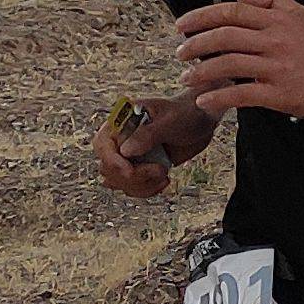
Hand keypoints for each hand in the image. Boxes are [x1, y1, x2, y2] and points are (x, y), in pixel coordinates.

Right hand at [94, 91, 216, 198]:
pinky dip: (147, 190)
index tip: (130, 171)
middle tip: (160, 170)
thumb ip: (148, 134)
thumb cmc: (185, 113)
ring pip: (118, 182)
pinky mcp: (140, 169)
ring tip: (164, 175)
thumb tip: (125, 151)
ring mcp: (129, 156)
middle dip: (133, 177)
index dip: (113, 162)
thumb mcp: (170, 120)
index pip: (102, 145)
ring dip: (141, 186)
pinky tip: (164, 181)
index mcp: (121, 120)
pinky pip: (132, 188)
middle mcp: (120, 139)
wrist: (201, 120)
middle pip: (108, 168)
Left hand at [179, 0, 303, 119]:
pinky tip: (205, 100)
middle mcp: (274, 41)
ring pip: (228, 65)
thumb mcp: (301, 12)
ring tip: (187, 77)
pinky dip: (218, 98)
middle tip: (180, 53)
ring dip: (201, 72)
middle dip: (195, 45)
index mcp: (276, 20)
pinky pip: (242, 94)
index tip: (182, 25)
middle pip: (224, 37)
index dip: (201, 17)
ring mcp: (276, 68)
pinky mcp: (279, 93)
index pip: (231, 11)